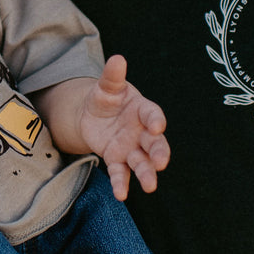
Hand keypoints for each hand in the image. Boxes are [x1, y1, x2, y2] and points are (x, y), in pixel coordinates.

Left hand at [78, 54, 169, 199]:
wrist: (92, 116)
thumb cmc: (106, 98)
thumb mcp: (106, 87)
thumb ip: (112, 77)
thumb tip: (117, 58)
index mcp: (142, 110)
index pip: (153, 115)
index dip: (155, 120)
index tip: (157, 126)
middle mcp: (141, 132)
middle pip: (154, 144)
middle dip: (159, 153)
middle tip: (162, 162)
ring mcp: (130, 148)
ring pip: (141, 162)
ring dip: (146, 173)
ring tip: (150, 186)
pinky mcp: (117, 160)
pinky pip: (120, 173)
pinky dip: (121, 184)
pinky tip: (121, 195)